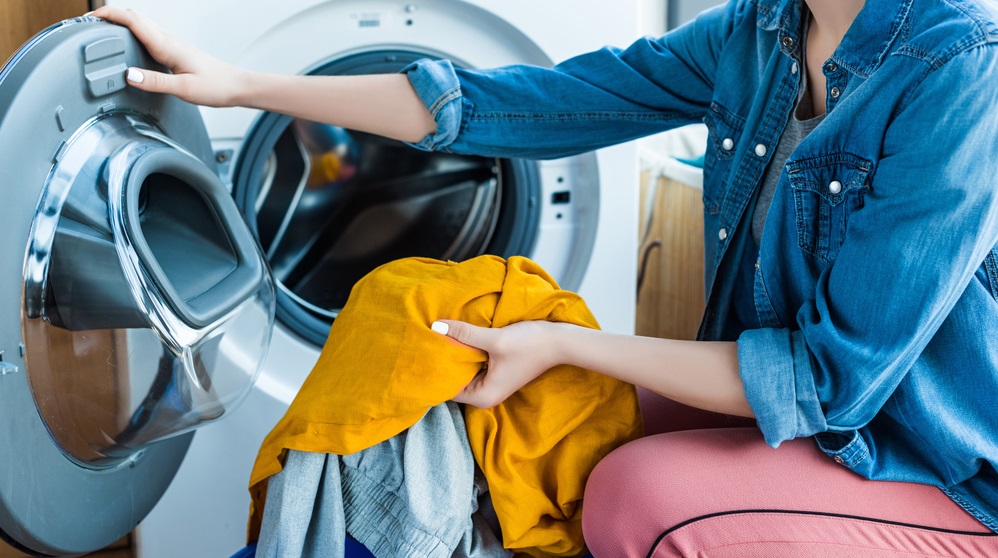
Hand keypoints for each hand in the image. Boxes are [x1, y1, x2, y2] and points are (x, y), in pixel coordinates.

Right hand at [91, 6, 249, 106]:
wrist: (236, 86)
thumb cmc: (216, 87)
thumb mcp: (184, 90)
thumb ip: (156, 83)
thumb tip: (129, 76)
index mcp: (167, 45)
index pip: (132, 20)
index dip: (107, 15)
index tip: (87, 19)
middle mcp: (168, 40)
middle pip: (133, 18)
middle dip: (108, 16)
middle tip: (86, 26)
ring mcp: (171, 44)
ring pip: (140, 25)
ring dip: (119, 23)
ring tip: (100, 32)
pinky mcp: (174, 51)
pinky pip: (147, 36)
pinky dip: (131, 33)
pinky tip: (126, 45)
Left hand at [432, 319, 569, 407]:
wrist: (560, 341)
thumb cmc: (530, 345)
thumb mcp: (494, 339)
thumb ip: (464, 334)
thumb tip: (435, 327)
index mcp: (482, 396)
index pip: (446, 388)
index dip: (435, 370)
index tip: (423, 352)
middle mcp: (485, 395)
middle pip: (454, 380)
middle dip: (443, 362)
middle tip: (428, 340)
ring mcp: (492, 384)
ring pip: (464, 371)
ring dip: (456, 355)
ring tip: (439, 336)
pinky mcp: (497, 373)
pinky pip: (474, 365)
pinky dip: (467, 353)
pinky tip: (458, 337)